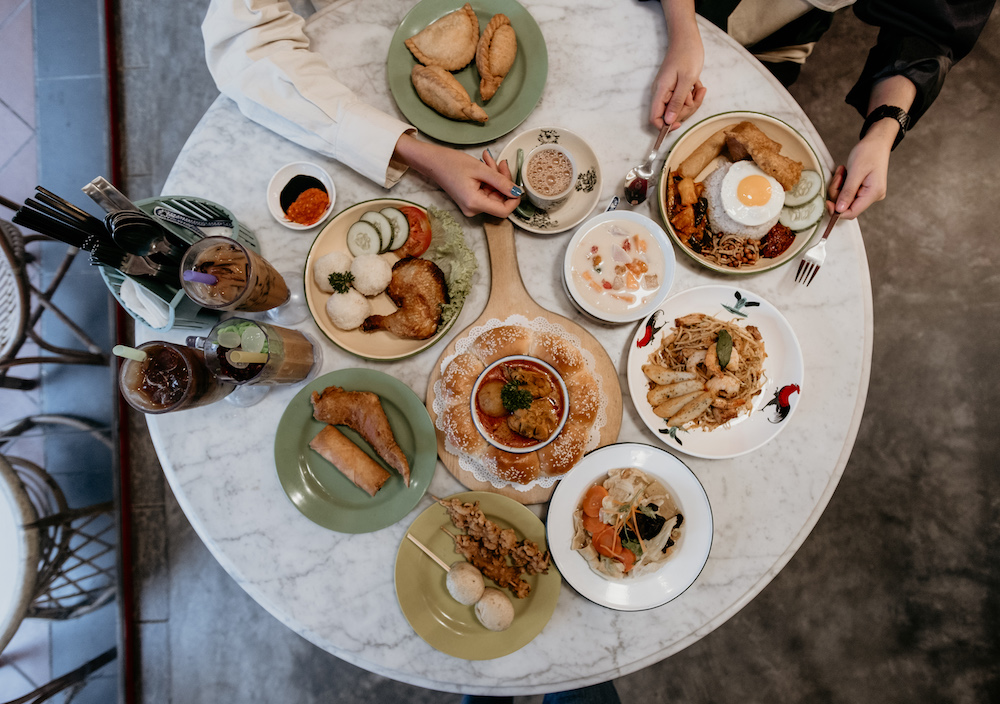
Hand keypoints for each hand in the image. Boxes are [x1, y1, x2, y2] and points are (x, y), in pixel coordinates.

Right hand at [394, 134, 519, 217]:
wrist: (432, 162)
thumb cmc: (451, 163)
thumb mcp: (480, 169)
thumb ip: (501, 182)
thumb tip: (517, 191)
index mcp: (474, 203)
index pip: (503, 211)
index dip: (514, 199)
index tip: (517, 184)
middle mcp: (473, 209)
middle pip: (499, 200)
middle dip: (504, 181)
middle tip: (501, 163)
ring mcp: (471, 206)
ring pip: (494, 193)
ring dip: (496, 177)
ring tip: (490, 160)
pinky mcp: (470, 200)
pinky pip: (486, 191)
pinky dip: (489, 179)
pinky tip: (486, 164)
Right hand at [649, 5, 705, 130]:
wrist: (687, 38)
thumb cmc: (687, 54)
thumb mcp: (686, 79)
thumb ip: (677, 101)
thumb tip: (668, 121)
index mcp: (660, 92)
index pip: (655, 119)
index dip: (666, 126)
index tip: (680, 122)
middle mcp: (661, 94)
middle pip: (670, 115)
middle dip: (686, 109)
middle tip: (696, 94)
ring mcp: (667, 91)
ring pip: (679, 108)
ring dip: (692, 102)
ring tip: (699, 87)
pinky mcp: (673, 89)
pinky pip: (683, 100)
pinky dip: (692, 96)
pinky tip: (698, 86)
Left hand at [826, 122, 894, 218]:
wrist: (877, 141)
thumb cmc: (869, 152)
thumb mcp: (856, 172)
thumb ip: (847, 192)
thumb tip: (839, 210)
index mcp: (874, 193)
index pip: (852, 212)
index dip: (837, 211)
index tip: (826, 201)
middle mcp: (872, 196)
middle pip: (846, 205)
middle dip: (837, 192)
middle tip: (838, 175)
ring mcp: (868, 193)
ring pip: (845, 198)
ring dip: (839, 185)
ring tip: (843, 170)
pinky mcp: (863, 188)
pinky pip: (847, 191)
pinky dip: (842, 183)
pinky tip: (845, 171)